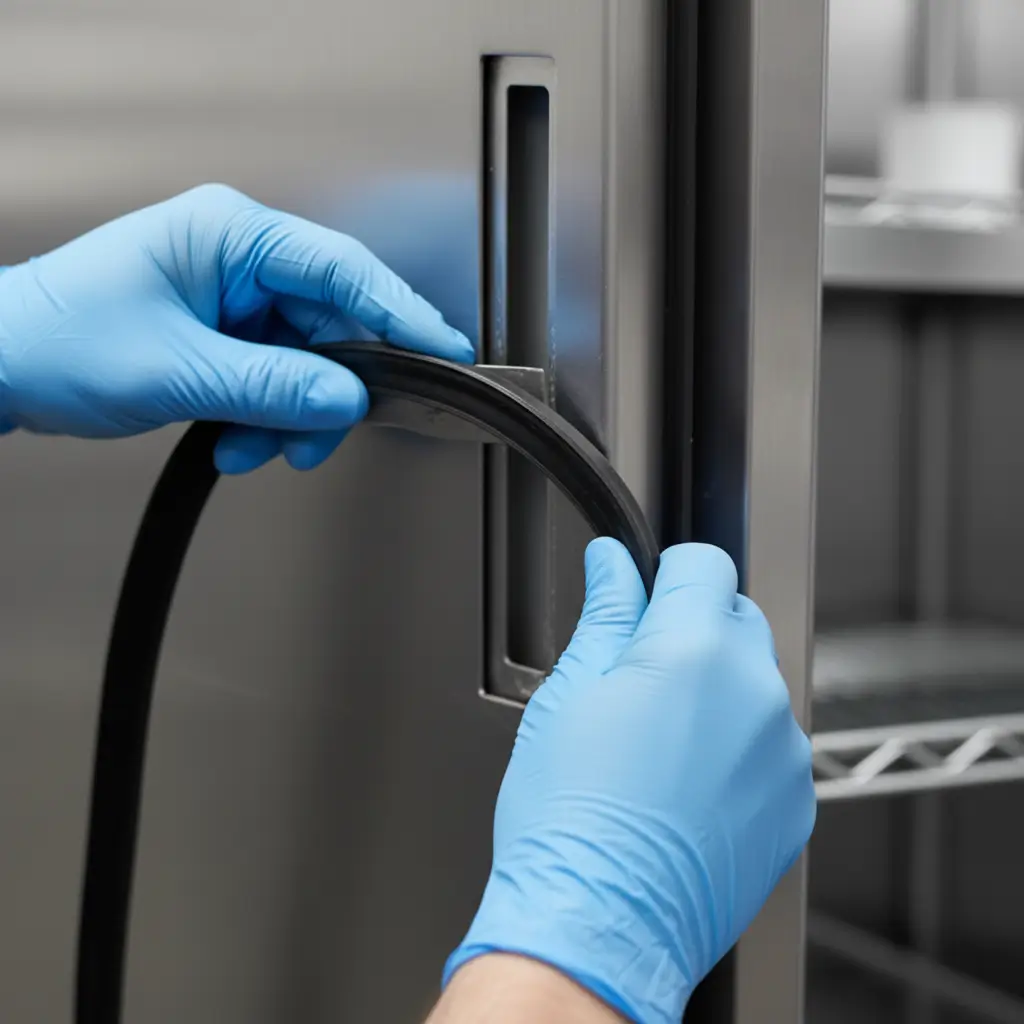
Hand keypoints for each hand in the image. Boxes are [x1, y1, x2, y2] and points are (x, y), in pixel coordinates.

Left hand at [0, 183, 471, 472]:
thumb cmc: (57, 339)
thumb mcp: (180, 371)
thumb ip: (275, 388)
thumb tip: (348, 399)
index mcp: (230, 235)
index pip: (342, 270)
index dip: (399, 312)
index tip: (443, 349)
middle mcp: (237, 258)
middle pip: (330, 325)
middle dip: (325, 391)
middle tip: (315, 436)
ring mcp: (231, 296)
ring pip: (305, 361)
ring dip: (290, 414)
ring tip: (255, 448)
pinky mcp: (224, 332)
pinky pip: (274, 375)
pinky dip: (266, 416)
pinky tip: (238, 440)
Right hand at [444, 541, 815, 1023]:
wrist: (600, 926)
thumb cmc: (572, 822)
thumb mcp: (569, 694)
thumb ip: (606, 615)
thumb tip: (613, 566)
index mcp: (693, 650)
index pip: (703, 564)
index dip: (665, 576)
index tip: (644, 600)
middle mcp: (754, 691)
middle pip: (736, 618)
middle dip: (692, 633)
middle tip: (639, 684)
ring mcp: (783, 751)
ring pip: (755, 685)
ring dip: (718, 693)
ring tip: (660, 748)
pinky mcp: (795, 802)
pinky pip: (772, 746)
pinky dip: (739, 751)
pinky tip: (689, 788)